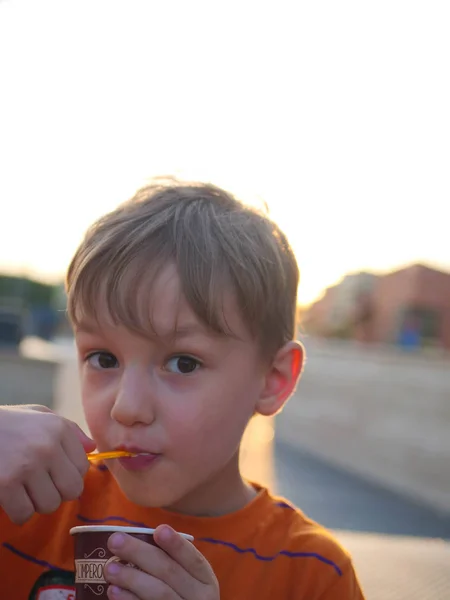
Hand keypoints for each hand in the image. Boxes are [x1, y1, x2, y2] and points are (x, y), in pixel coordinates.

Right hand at [0, 404, 95, 523]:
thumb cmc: (6, 423)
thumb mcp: (39, 415)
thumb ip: (68, 430)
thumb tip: (92, 449)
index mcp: (58, 429)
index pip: (83, 467)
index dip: (68, 475)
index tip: (53, 473)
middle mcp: (47, 446)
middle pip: (72, 490)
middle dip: (58, 493)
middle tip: (40, 487)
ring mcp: (27, 466)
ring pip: (50, 505)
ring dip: (36, 504)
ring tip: (23, 489)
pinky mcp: (6, 484)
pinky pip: (25, 514)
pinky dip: (18, 512)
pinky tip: (10, 498)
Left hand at [104, 525, 219, 599]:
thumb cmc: (183, 595)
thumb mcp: (189, 580)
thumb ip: (172, 561)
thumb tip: (136, 539)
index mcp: (205, 580)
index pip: (193, 559)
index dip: (176, 544)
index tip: (159, 530)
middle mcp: (199, 598)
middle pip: (170, 573)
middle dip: (140, 554)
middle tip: (115, 541)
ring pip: (158, 593)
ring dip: (131, 578)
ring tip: (110, 568)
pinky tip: (114, 591)